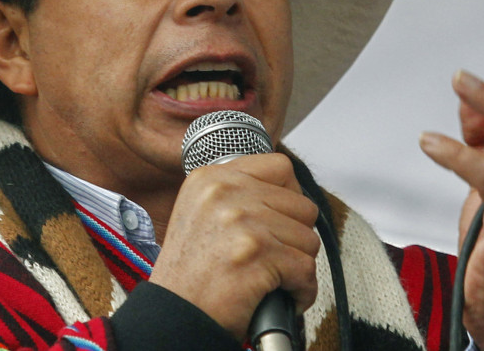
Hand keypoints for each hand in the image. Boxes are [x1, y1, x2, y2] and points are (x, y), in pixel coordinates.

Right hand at [148, 153, 320, 339]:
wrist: (174, 316)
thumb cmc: (190, 276)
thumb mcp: (201, 213)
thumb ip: (239, 194)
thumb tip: (290, 193)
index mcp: (211, 178)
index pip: (280, 167)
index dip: (290, 197)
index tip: (281, 220)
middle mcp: (224, 192)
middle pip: (302, 205)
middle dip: (295, 238)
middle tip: (273, 258)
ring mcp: (241, 221)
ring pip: (308, 239)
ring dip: (297, 266)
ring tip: (272, 278)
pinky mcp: (256, 253)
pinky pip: (306, 269)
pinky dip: (301, 291)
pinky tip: (281, 296)